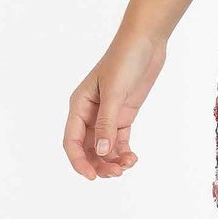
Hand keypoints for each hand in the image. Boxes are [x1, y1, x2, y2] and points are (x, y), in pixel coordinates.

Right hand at [63, 27, 166, 179]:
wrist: (146, 42)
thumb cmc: (124, 60)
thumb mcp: (114, 92)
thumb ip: (106, 123)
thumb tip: (100, 152)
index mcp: (78, 106)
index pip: (71, 141)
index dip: (78, 161)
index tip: (91, 177)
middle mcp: (89, 113)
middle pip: (87, 149)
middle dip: (99, 164)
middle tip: (117, 173)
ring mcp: (106, 115)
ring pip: (103, 147)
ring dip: (112, 160)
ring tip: (128, 165)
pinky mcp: (123, 114)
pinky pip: (119, 140)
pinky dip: (124, 151)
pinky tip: (133, 158)